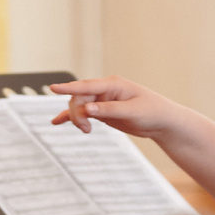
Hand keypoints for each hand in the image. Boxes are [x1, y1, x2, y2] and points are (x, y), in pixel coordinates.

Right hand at [50, 77, 198, 144]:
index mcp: (113, 84)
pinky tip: (56, 122)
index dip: (69, 87)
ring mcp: (102, 100)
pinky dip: (70, 117)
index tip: (53, 88)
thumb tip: (88, 109)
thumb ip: (109, 110)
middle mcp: (105, 90)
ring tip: (86, 131)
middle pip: (79, 98)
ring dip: (77, 118)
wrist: (162, 122)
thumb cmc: (152, 112)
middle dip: (77, 113)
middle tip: (86, 129)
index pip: (87, 85)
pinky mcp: (101, 111)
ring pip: (79, 106)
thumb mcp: (132, 112)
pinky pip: (82, 113)